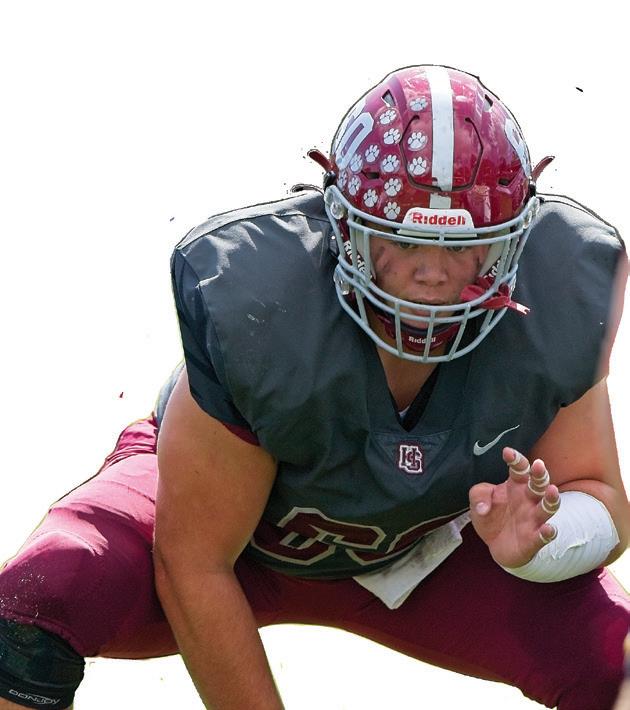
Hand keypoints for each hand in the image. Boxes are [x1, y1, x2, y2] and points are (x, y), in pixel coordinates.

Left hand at [469, 447, 560, 567]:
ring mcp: (533, 519)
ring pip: (547, 507)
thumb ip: (478, 496)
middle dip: (540, 474)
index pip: (519, 469)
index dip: (515, 460)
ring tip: (552, 490)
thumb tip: (483, 507)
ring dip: (551, 499)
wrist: (495, 545)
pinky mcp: (534, 539)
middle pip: (538, 484)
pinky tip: (549, 528)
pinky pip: (544, 535)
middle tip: (538, 464)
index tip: (507, 452)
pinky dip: (548, 532)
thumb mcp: (478, 502)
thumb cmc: (491, 517)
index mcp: (516, 486)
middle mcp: (528, 500)